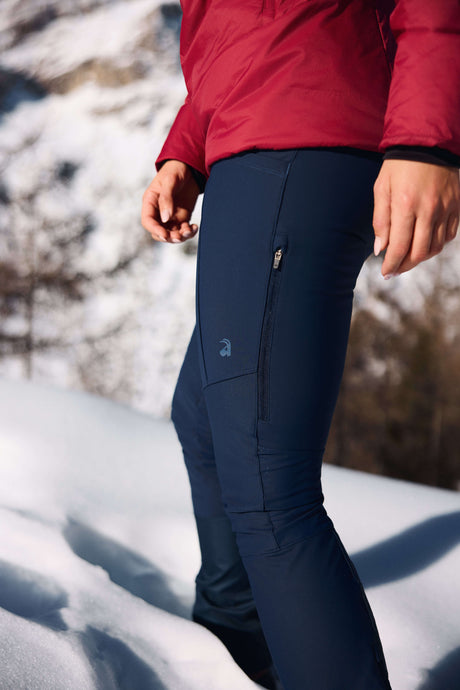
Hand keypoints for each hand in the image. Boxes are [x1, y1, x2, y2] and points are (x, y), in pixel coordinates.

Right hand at [141, 159, 199, 242]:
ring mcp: (170, 215)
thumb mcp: (170, 181)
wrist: (190, 166)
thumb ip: (166, 199)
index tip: (165, 235)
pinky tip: (195, 227)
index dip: (155, 230)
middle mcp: (158, 211)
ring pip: (171, 233)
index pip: (148, 221)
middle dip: (169, 237)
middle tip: (179, 236)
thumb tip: (165, 219)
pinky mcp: (182, 217)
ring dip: (180, 236)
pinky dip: (189, 232)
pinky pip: (183, 230)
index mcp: (150, 202)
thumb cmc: (175, 170)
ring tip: (189, 230)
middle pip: (159, 231)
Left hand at [372, 159, 459, 277]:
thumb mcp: (381, 189)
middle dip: (405, 265)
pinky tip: (425, 244)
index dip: (391, 264)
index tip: (385, 272)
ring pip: (436, 247)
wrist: (428, 141)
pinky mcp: (457, 206)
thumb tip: (380, 249)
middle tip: (395, 270)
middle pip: (420, 252)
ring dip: (421, 257)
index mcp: (406, 205)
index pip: (399, 246)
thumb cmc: (399, 165)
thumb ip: (380, 220)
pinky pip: (449, 235)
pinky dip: (437, 244)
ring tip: (408, 258)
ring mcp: (446, 208)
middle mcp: (429, 209)